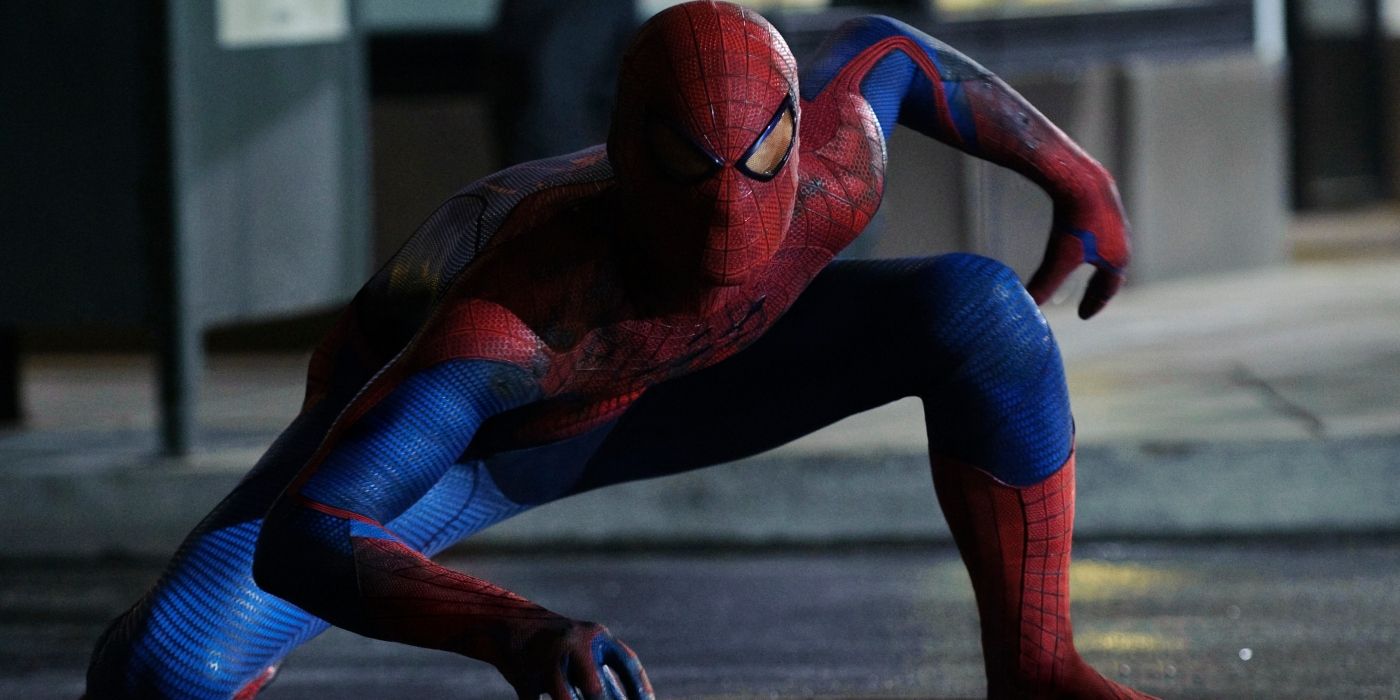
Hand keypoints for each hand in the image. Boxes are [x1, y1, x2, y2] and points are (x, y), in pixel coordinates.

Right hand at [502, 618, 653, 699]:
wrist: (509, 624)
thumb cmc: (558, 646)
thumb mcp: (582, 649)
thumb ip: (600, 672)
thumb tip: (631, 699)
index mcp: (596, 636)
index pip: (627, 663)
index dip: (640, 688)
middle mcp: (572, 644)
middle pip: (594, 688)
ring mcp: (546, 660)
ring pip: (566, 699)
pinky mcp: (523, 677)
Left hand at [1025, 179, 1131, 319]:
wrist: (1083, 182)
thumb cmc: (1073, 224)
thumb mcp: (1057, 259)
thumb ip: (1046, 284)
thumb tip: (1029, 306)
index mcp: (1117, 260)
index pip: (1107, 290)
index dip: (1094, 304)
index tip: (1082, 315)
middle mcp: (1123, 243)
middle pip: (1112, 273)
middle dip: (1099, 288)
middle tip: (1088, 299)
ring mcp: (1119, 224)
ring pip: (1110, 253)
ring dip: (1100, 267)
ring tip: (1089, 273)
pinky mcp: (1109, 208)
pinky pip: (1105, 235)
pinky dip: (1096, 247)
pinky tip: (1084, 243)